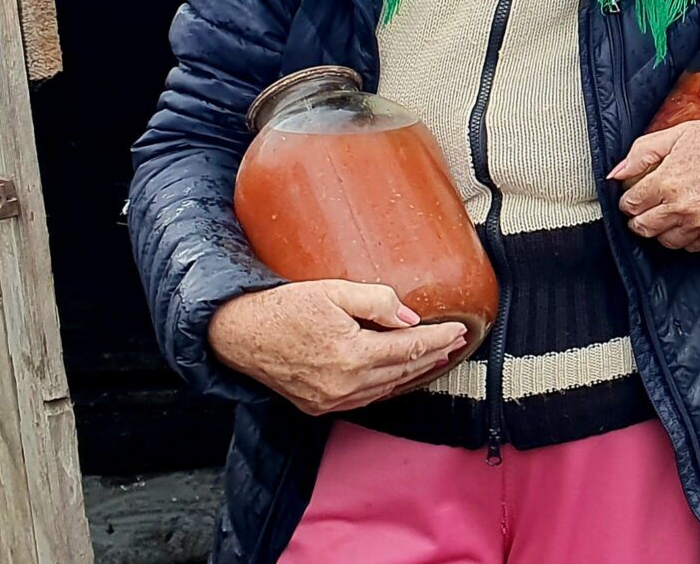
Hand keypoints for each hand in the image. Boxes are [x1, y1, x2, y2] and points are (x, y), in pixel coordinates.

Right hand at [208, 280, 467, 414]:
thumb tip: (410, 317)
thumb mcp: (333, 291)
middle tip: (454, 341)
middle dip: (432, 355)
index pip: (408, 349)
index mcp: (350, 355)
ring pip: (386, 389)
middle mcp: (343, 385)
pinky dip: (387, 385)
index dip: (437, 339)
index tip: (459, 330)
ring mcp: (331, 400)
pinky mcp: (319, 406)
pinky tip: (397, 374)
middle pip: (402, 372)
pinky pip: (365, 399)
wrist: (240, 334)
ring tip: (434, 357)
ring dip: (413, 373)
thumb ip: (376, 302)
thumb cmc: (284, 308)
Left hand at [607, 114, 699, 251]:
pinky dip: (683, 237)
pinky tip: (686, 219)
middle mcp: (682, 208)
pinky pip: (689, 247)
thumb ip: (643, 152)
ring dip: (659, 229)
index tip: (633, 193)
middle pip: (642, 227)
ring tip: (665, 211)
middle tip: (645, 204)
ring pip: (663, 241)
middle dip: (638, 216)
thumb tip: (616, 172)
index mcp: (668, 181)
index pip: (629, 204)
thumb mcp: (680, 134)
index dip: (627, 198)